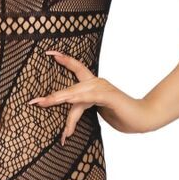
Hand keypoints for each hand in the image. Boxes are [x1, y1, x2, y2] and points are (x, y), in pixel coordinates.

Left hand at [27, 50, 159, 139]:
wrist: (143, 118)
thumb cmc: (121, 115)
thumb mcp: (96, 114)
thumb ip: (81, 114)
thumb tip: (66, 127)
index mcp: (94, 84)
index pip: (77, 68)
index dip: (64, 59)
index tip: (49, 52)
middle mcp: (97, 83)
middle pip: (71, 87)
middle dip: (52, 95)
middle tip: (34, 101)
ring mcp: (103, 88)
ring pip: (76, 93)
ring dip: (59, 99)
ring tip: (44, 104)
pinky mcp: (109, 96)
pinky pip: (89, 97)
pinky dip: (77, 99)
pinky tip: (67, 101)